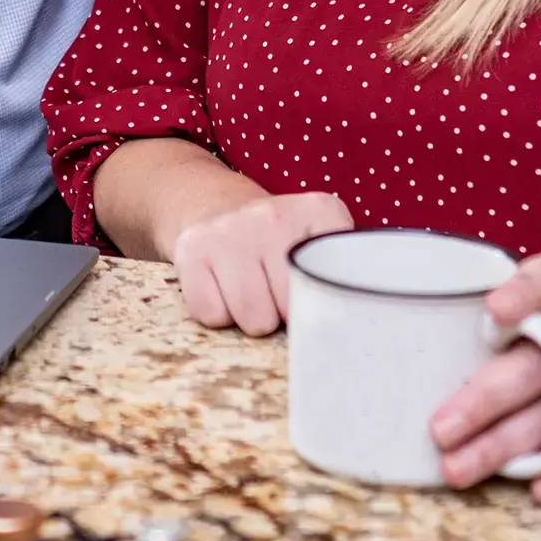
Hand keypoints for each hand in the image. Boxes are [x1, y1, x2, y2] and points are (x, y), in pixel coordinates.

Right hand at [171, 192, 352, 335]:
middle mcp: (273, 215)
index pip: (336, 284)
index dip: (326, 306)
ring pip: (254, 319)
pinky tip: (223, 287)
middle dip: (286, 314)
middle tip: (278, 293)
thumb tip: (348, 330)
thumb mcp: (320, 244)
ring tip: (253, 291)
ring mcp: (229, 230)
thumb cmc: (279, 245)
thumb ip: (344, 276)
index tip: (319, 302)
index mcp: (318, 211)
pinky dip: (218, 312)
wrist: (218, 209)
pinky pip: (211, 315)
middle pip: (292, 309)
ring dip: (253, 317)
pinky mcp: (192, 249)